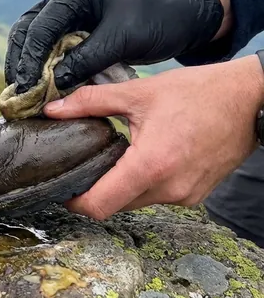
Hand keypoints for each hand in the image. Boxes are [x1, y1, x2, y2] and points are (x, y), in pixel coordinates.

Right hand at [4, 0, 226, 92]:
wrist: (179, 18)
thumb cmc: (156, 20)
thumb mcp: (122, 39)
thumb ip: (86, 59)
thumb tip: (53, 82)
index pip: (40, 25)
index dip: (30, 57)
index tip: (27, 86)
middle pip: (26, 30)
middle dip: (20, 61)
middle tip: (19, 93)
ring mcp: (65, 15)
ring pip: (32, 40)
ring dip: (26, 66)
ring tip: (24, 94)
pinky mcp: (71, 32)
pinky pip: (47, 50)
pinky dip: (42, 69)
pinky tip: (40, 89)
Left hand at [43, 55, 263, 219]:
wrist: (250, 99)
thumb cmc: (198, 93)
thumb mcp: (138, 92)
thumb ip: (90, 102)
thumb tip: (53, 110)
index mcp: (150, 165)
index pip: (99, 205)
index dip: (74, 202)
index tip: (63, 188)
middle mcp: (169, 189)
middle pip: (115, 205)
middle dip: (96, 190)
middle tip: (84, 167)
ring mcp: (185, 196)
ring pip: (136, 202)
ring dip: (121, 186)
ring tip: (115, 157)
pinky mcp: (195, 195)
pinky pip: (158, 197)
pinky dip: (144, 184)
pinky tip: (143, 159)